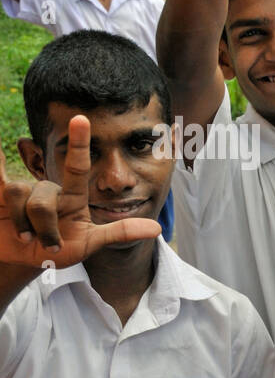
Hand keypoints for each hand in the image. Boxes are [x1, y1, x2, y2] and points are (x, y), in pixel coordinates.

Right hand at [0, 116, 159, 268]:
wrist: (26, 258)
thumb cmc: (57, 249)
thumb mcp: (89, 244)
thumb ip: (120, 233)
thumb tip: (156, 228)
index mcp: (71, 196)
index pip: (77, 167)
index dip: (79, 143)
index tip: (82, 119)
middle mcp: (47, 189)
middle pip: (42, 198)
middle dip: (44, 227)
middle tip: (46, 245)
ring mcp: (20, 191)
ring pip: (15, 194)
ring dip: (21, 224)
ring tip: (24, 238)